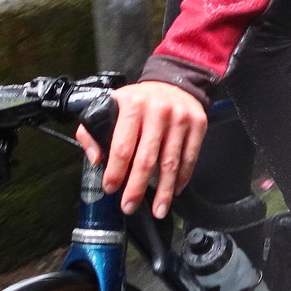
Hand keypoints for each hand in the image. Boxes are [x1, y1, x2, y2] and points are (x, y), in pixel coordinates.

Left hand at [74, 80, 207, 217]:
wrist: (174, 80)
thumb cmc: (139, 100)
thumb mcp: (111, 105)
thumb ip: (93, 131)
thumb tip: (95, 159)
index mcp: (131, 105)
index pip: (122, 146)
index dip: (115, 171)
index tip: (110, 188)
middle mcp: (157, 111)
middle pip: (146, 159)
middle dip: (136, 188)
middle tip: (129, 206)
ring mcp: (180, 119)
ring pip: (170, 163)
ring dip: (163, 191)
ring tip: (157, 210)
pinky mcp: (197, 124)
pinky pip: (189, 158)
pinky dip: (182, 178)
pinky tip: (173, 191)